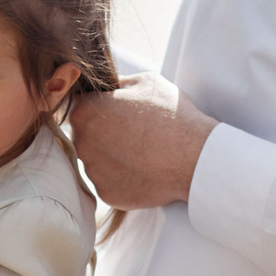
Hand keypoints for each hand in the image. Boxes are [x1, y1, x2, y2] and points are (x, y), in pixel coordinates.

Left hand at [70, 73, 217, 208]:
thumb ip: (117, 83)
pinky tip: (144, 169)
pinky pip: (110, 182)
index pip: (82, 106)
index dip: (102, 106)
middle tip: (134, 132)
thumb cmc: (171, 115)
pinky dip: (123, 177)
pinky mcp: (107, 194)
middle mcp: (81, 143)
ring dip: (113, 156)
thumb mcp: (145, 81)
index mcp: (85, 112)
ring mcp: (93, 171)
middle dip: (104, 133)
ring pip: (97, 161)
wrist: (193, 157)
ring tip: (143, 152)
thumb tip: (108, 87)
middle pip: (86, 135)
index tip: (121, 111)